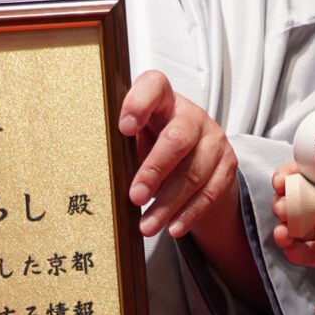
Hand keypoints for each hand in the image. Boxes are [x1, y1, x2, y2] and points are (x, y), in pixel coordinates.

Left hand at [119, 68, 259, 298]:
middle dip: (154, 171)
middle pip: (178, 139)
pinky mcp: (227, 165)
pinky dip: (188, 214)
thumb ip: (122, 144)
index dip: (139, 103)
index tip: (124, 128)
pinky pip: (209, 194)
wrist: (198, 159)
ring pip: (194, 174)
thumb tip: (88, 171)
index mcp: (163, 100)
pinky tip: (172, 228)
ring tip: (146, 226)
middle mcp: (192, 115)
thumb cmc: (155, 144)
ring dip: (168, 205)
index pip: (154, 86)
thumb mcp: (138, 138)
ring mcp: (214, 140)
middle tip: (134, 196)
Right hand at [271, 167, 314, 282]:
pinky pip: (307, 253)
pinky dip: (296, 252)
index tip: (284, 178)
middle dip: (284, 201)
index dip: (293, 173)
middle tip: (282, 206)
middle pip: (297, 200)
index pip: (312, 173)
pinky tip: (292, 250)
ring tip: (283, 233)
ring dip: (284, 227)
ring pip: (296, 227)